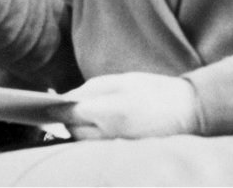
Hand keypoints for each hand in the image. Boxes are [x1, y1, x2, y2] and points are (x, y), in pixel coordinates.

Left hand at [61, 73, 197, 140]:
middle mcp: (111, 134)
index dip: (56, 108)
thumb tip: (66, 99)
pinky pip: (97, 147)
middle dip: (68, 119)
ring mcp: (117, 147)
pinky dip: (91, 137)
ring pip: (83, 142)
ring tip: (88, 115)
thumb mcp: (123, 79)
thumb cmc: (154, 90)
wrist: (188, 111)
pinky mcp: (122, 153)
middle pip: (73, 131)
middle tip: (69, 106)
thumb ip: (91, 89)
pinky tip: (97, 125)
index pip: (71, 114)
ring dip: (79, 129)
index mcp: (111, 111)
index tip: (45, 104)